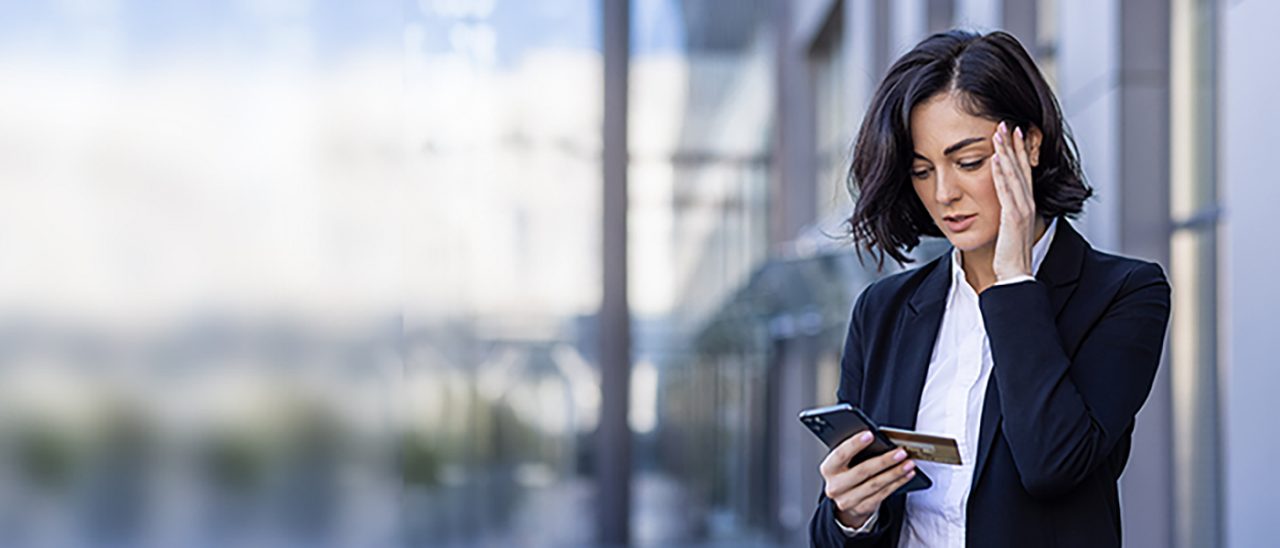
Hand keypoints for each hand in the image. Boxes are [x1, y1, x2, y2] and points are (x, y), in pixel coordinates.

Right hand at [819, 430, 917, 529]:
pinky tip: (906, 475)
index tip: (870, 434)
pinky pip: (882, 495)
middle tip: (900, 452)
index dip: (855, 444)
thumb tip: (878, 441)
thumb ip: (854, 452)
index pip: (840, 454)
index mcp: (828, 469)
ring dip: (895, 473)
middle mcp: (835, 486)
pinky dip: (897, 484)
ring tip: (908, 463)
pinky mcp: (861, 508)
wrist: (845, 498)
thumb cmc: (846, 472)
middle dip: (884, 461)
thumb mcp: (844, 462)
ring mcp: (847, 500)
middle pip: (861, 472)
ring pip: (875, 485)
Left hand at [990, 121, 1037, 281]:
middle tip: (1006, 123)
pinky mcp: (1013, 218)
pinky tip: (997, 159)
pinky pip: (1006, 191)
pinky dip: (1002, 174)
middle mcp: (1027, 204)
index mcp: (1025, 205)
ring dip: (1006, 152)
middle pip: (1021, 168)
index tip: (1013, 133)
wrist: (1015, 275)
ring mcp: (1021, 210)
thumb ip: (1005, 213)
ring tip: (1000, 133)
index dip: (1019, 151)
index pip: (1023, 172)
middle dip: (1013, 144)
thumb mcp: (1008, 228)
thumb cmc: (1010, 255)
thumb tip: (997, 204)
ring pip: (1014, 175)